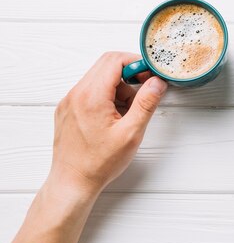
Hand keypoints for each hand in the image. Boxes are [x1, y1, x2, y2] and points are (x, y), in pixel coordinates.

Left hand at [49, 52, 167, 199]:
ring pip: (98, 78)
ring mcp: (69, 101)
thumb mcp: (131, 133)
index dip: (137, 63)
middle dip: (129, 73)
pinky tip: (115, 117)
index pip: (115, 60)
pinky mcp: (67, 109)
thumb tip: (157, 83)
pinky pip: (89, 91)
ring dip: (118, 87)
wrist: (72, 182)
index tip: (150, 75)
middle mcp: (76, 94)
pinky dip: (106, 96)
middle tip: (144, 90)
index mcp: (91, 96)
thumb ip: (146, 103)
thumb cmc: (99, 163)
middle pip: (106, 65)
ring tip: (128, 112)